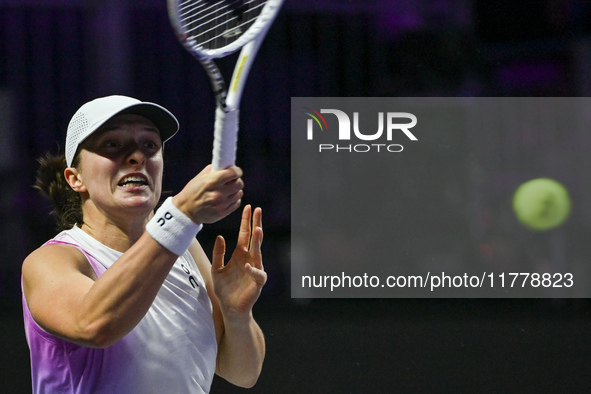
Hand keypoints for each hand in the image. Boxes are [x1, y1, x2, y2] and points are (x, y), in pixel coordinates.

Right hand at [173, 164, 242, 223]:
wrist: (186, 210)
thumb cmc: (193, 191)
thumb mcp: (200, 177)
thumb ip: (214, 170)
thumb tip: (227, 165)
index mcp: (212, 181)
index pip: (233, 173)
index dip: (237, 171)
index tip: (236, 172)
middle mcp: (218, 193)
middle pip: (239, 184)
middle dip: (237, 181)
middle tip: (232, 181)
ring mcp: (221, 204)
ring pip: (239, 193)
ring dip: (235, 191)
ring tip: (228, 191)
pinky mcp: (222, 213)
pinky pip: (236, 203)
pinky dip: (234, 199)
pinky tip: (228, 198)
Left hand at [211, 205, 265, 320]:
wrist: (230, 308)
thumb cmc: (225, 289)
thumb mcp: (217, 269)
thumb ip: (218, 253)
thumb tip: (221, 237)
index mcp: (240, 254)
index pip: (245, 234)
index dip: (246, 221)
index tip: (247, 208)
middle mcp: (249, 259)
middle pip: (254, 238)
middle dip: (256, 224)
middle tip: (258, 210)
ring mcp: (255, 270)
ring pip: (258, 253)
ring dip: (258, 241)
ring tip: (258, 229)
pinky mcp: (257, 283)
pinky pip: (257, 274)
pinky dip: (252, 270)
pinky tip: (247, 265)